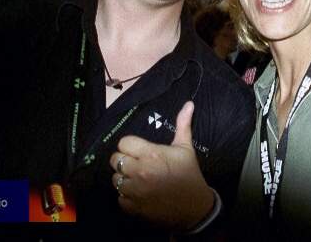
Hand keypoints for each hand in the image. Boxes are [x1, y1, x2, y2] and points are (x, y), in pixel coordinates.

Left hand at [109, 101, 214, 230]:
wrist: (195, 207)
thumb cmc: (189, 174)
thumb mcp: (186, 148)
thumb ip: (183, 124)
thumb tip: (189, 103)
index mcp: (151, 154)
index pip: (124, 142)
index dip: (130, 146)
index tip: (139, 150)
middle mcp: (140, 171)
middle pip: (116, 160)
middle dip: (125, 160)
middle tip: (137, 164)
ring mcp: (135, 191)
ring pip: (115, 179)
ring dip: (124, 179)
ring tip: (137, 179)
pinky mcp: (134, 207)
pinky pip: (119, 198)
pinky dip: (126, 197)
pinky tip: (138, 194)